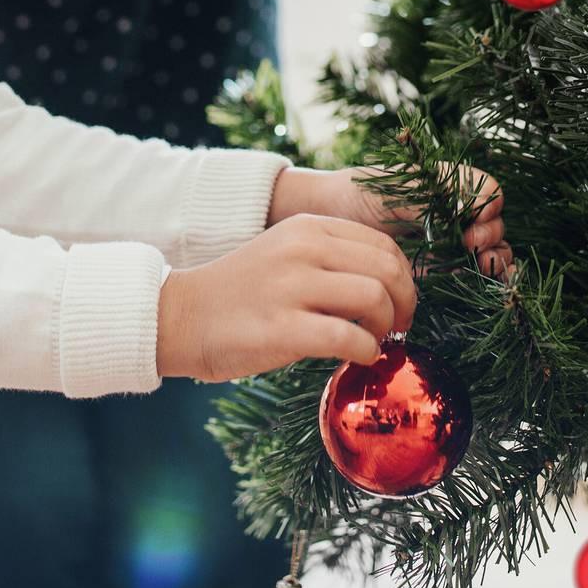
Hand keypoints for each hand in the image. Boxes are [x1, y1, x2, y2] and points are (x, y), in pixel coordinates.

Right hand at [156, 214, 417, 381]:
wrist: (181, 316)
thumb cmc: (240, 293)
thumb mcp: (285, 253)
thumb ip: (330, 258)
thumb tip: (389, 285)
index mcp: (308, 227)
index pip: (382, 243)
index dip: (404, 277)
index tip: (400, 302)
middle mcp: (303, 248)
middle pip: (388, 268)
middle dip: (405, 302)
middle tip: (399, 326)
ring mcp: (292, 286)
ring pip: (375, 298)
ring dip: (387, 327)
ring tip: (375, 342)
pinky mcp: (283, 328)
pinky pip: (349, 337)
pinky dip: (366, 352)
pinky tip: (358, 359)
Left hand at [271, 164, 512, 278]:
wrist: (333, 219)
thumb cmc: (363, 194)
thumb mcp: (398, 190)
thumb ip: (434, 198)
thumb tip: (469, 209)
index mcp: (450, 185)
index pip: (488, 190)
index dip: (487, 205)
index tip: (470, 220)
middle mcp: (457, 212)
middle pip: (495, 223)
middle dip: (491, 235)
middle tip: (471, 245)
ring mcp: (453, 240)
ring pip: (493, 249)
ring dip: (496, 258)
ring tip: (483, 266)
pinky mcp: (445, 267)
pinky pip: (477, 272)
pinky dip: (492, 276)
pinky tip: (493, 281)